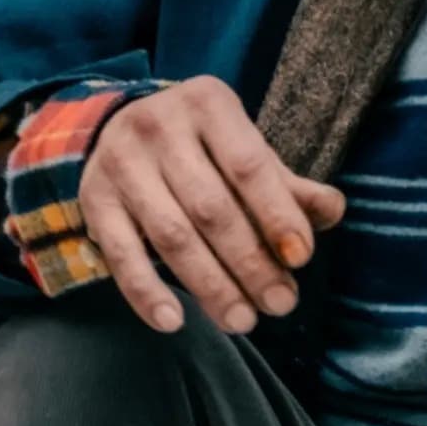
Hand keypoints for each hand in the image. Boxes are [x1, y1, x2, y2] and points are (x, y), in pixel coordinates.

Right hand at [77, 74, 344, 334]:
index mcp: (209, 103)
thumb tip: (333, 212)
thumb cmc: (202, 146)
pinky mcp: (93, 199)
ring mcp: (121, 162)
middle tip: (280, 305)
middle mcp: (160, 126)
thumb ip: (286, 184)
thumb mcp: (243, 148)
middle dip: (250, 262)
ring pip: (171, 235)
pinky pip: (121, 255)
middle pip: (211, 207)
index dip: (277, 214)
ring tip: (242, 320)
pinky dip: (147, 292)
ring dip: (210, 285)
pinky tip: (176, 322)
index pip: (249, 165)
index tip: (301, 259)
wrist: (120, 125)